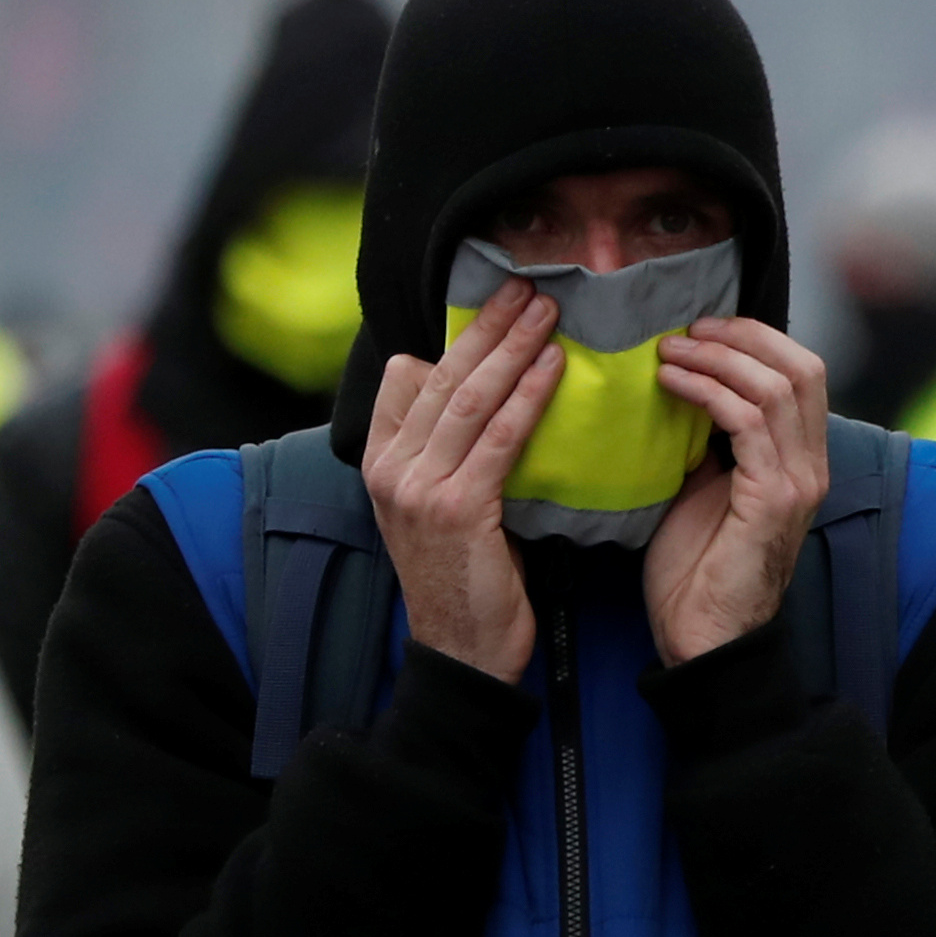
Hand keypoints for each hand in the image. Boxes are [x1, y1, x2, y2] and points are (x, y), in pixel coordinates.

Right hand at [365, 286, 561, 679]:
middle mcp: (388, 469)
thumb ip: (450, 451)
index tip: (494, 299)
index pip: (407, 380)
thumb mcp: (445, 503)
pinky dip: (527, 396)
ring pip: (467, 398)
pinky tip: (553, 366)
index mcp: (381, 462)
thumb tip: (477, 390)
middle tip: (529, 286)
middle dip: (487, 327)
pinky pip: (496, 438)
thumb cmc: (468, 574)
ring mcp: (415, 488)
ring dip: (512, 347)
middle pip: (441, 378)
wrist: (463, 650)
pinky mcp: (454, 509)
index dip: (453, 337)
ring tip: (548, 311)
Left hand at [644, 318, 833, 666]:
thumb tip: (679, 389)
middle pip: (801, 368)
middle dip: (743, 336)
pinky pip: (750, 422)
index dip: (756, 339)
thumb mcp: (703, 488)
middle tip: (688, 329)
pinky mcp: (774, 498)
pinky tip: (673, 383)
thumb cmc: (695, 570)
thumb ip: (708, 442)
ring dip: (719, 358)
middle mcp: (812, 464)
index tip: (702, 329)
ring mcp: (798, 481)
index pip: (801, 373)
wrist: (703, 637)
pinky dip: (710, 391)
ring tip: (671, 351)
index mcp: (801, 459)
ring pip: (778, 387)